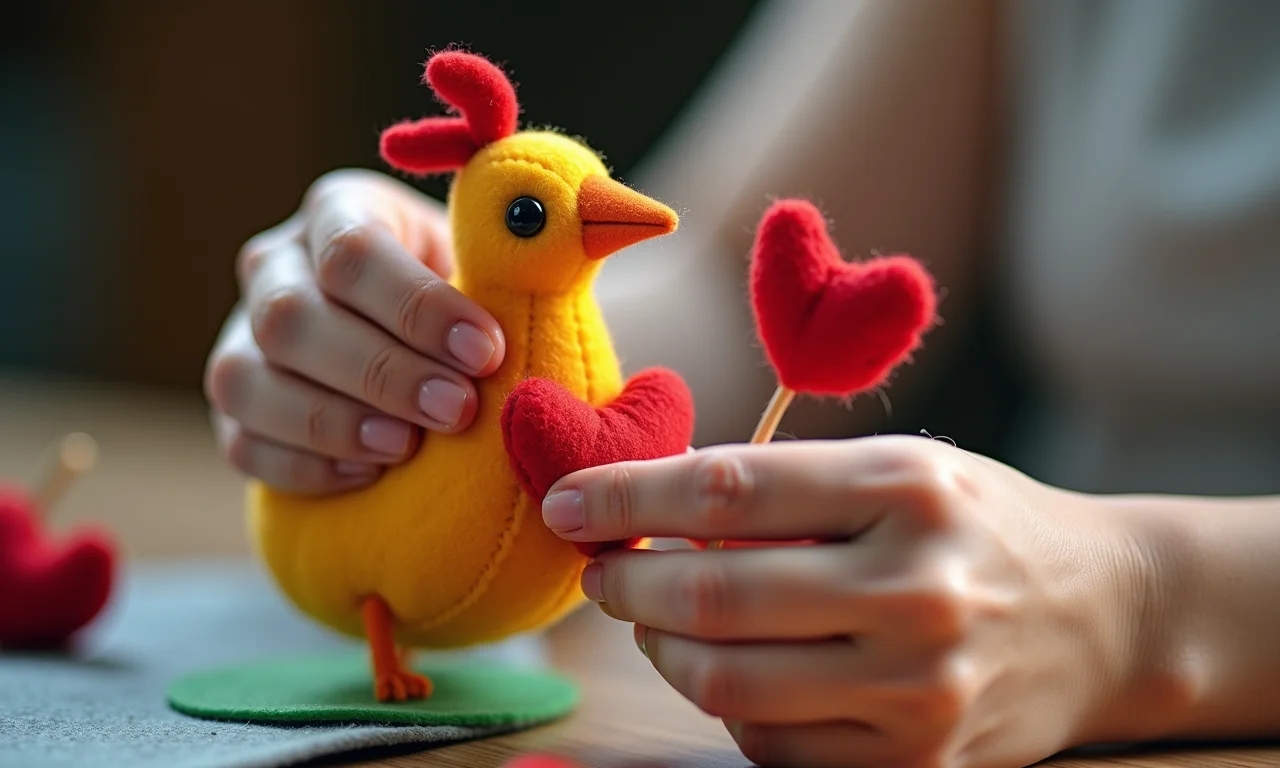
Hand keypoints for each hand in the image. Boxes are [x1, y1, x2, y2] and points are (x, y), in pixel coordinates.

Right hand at [204, 169, 505, 493]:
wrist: (439, 356)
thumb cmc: (478, 302)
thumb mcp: (500, 265)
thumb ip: (524, 258)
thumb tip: (575, 235)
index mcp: (342, 211)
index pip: (352, 248)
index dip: (416, 304)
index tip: (487, 351)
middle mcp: (277, 266)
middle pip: (293, 316)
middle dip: (381, 370)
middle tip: (457, 409)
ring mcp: (243, 338)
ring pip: (246, 379)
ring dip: (333, 420)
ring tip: (407, 449)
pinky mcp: (235, 411)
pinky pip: (242, 441)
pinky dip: (303, 465)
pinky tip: (368, 475)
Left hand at [542, 436, 1151, 767]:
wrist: (1104, 615)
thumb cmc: (978, 523)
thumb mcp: (899, 469)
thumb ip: (785, 488)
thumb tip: (650, 513)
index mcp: (907, 488)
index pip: (728, 489)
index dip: (628, 496)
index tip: (568, 503)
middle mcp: (918, 587)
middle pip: (716, 595)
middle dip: (628, 583)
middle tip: (600, 572)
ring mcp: (920, 686)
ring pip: (729, 683)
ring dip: (663, 649)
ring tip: (653, 619)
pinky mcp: (919, 760)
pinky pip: (772, 744)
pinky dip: (727, 704)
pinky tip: (729, 668)